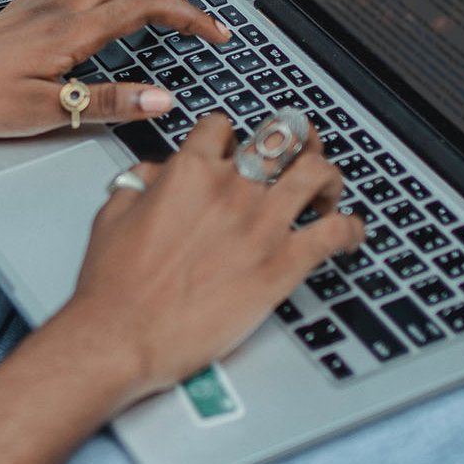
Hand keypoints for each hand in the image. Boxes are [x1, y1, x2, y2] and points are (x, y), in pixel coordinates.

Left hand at [0, 0, 232, 136]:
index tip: (216, 34)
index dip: (190, 17)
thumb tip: (163, 99)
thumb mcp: (47, 113)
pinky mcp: (18, 6)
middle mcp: (59, 7)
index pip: (147, 9)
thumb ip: (109, 104)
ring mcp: (37, 1)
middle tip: (194, 13)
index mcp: (73, 32)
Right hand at [58, 117, 363, 402]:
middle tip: (302, 148)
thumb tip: (156, 173)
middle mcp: (231, 189)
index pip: (222, 127)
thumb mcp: (113, 215)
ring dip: (328, 177)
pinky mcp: (283, 265)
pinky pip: (334, 233)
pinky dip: (350, 229)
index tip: (236, 148)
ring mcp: (262, 224)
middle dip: (296, 138)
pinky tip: (350, 234)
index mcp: (189, 172)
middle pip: (281, 137)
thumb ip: (140, 182)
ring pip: (317, 172)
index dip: (231, 135)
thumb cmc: (114, 285)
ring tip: (327, 190)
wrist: (123, 335)